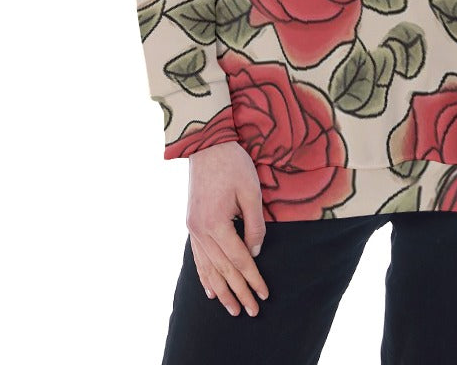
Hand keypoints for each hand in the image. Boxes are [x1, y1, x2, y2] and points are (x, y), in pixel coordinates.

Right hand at [186, 141, 269, 316]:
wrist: (207, 144)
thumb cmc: (233, 164)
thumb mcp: (252, 192)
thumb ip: (255, 226)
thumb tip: (255, 253)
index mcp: (215, 224)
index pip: (239, 260)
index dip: (253, 278)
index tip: (264, 295)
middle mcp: (200, 230)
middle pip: (222, 269)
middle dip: (239, 292)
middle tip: (252, 312)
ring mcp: (192, 228)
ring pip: (207, 267)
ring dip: (221, 290)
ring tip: (232, 309)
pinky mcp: (191, 223)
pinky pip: (197, 257)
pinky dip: (204, 275)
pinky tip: (210, 290)